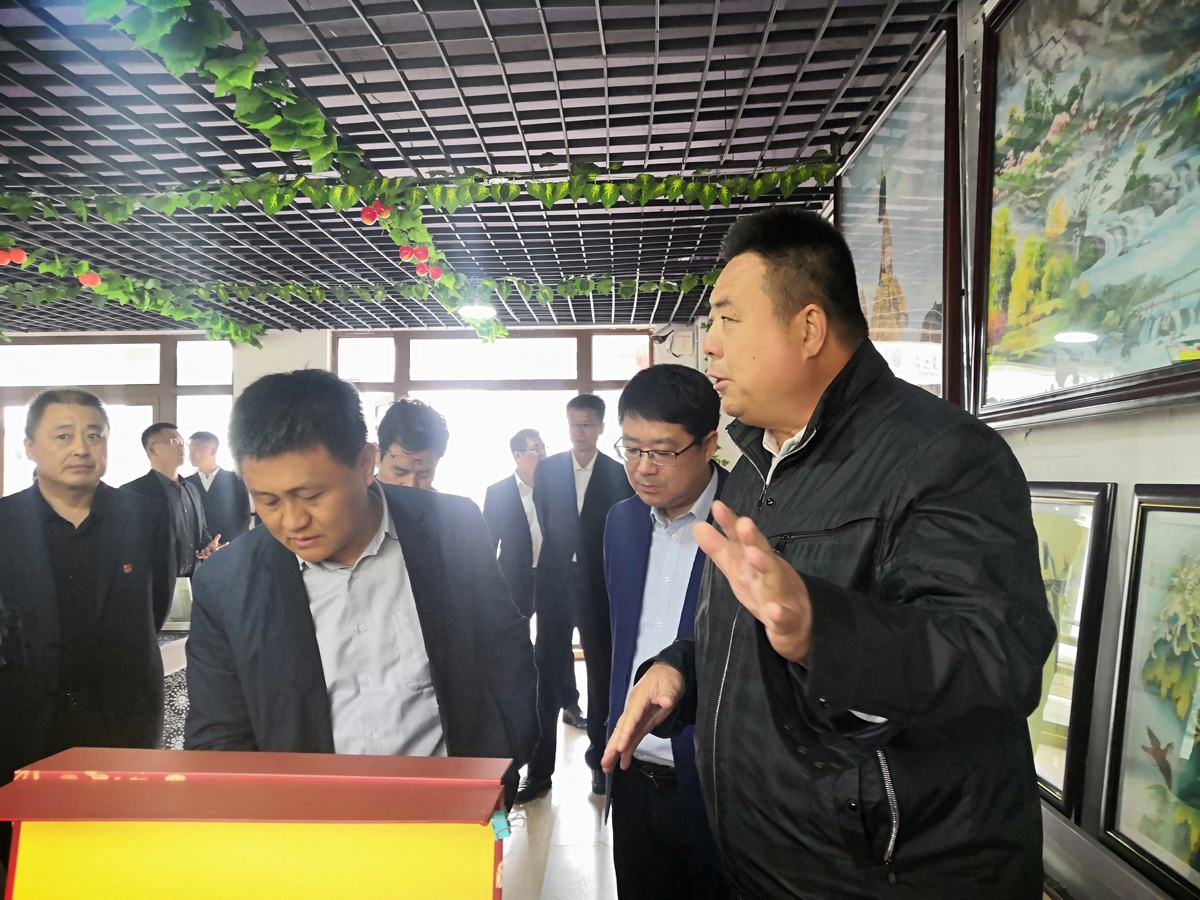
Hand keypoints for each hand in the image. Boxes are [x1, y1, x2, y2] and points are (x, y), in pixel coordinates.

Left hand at [196, 534, 225, 559]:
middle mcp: (209, 553)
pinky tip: (197, 551)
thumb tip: (219, 534)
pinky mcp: (201, 555)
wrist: (208, 549)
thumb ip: (216, 538)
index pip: (215, 550)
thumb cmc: (212, 546)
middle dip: (208, 551)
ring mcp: (205, 555)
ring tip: (202, 550)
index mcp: (213, 550)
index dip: (215, 550)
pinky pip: (199, 556)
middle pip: (209, 554)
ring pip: (204, 556)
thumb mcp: (214, 542)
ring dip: (203, 553)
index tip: (216, 548)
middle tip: (207, 548)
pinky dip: (197, 554)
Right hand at [601, 662, 684, 773]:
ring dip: (615, 752)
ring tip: (607, 768)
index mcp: (639, 699)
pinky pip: (632, 738)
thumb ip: (668, 692)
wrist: (667, 673)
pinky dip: (627, 751)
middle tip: (604, 762)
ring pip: (623, 736)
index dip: (625, 733)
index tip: (620, 747)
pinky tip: (623, 763)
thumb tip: (666, 701)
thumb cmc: (667, 677)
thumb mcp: (671, 683)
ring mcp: (637, 718)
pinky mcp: (642, 723)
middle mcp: (634, 710)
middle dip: (612, 746)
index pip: (631, 718)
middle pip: (621, 729)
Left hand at [694, 500, 812, 663]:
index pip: (741, 539)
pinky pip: (783, 617)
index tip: (717, 506)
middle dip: (752, 538)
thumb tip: (697, 526)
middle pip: (760, 552)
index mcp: (753, 561)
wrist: (795, 625)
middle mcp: (767, 573)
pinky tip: (773, 611)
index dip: (730, 523)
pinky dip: (779, 614)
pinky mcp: (786, 620)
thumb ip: (719, 548)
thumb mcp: (738, 569)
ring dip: (765, 567)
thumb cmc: (764, 589)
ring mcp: (779, 595)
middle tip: (744, 523)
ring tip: (754, 555)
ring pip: (773, 580)